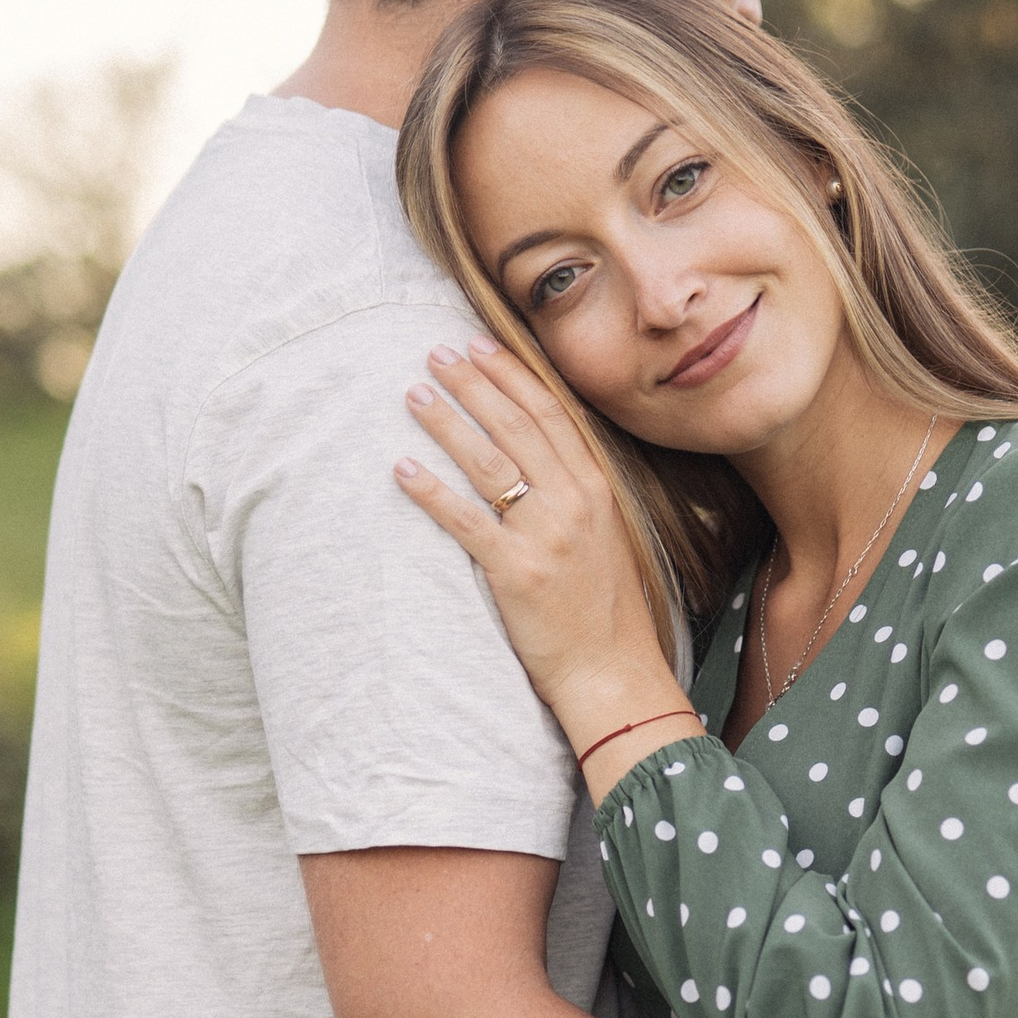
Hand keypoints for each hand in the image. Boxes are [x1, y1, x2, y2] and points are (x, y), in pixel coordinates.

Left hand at [396, 342, 688, 777]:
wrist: (614, 672)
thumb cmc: (607, 611)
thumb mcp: (607, 537)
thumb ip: (578, 494)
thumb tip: (541, 460)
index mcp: (597, 488)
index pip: (550, 413)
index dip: (512, 374)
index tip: (481, 345)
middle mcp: (573, 502)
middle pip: (515, 425)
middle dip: (473, 383)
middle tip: (436, 353)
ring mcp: (545, 536)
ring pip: (489, 463)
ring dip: (448, 423)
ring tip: (414, 394)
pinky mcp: (517, 572)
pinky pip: (466, 521)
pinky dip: (432, 491)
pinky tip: (403, 469)